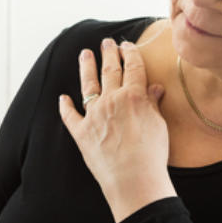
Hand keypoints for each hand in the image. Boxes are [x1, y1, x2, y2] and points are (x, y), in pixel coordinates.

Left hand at [59, 38, 175, 222]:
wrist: (133, 180)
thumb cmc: (151, 155)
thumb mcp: (159, 125)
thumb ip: (152, 104)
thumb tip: (154, 88)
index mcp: (133, 95)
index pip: (132, 67)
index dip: (130, 53)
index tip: (127, 45)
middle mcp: (111, 100)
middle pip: (109, 70)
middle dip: (108, 53)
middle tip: (106, 42)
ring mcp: (94, 115)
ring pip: (88, 84)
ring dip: (85, 67)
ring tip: (84, 54)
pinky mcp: (81, 132)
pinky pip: (70, 115)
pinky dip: (65, 106)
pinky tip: (62, 98)